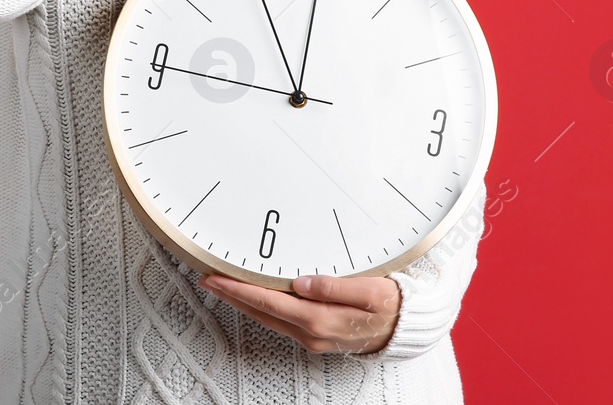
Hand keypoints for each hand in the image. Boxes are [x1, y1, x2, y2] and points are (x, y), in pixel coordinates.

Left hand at [198, 272, 400, 354]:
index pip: (268, 300)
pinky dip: (261, 306)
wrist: (405, 327)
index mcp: (319, 319)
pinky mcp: (315, 334)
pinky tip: (253, 296)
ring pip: (267, 317)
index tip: (216, 277)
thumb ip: (335, 287)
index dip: (239, 289)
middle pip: (260, 311)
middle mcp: (310, 331)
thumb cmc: (390, 305)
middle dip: (231, 294)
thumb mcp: (370, 291)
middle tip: (207, 277)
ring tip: (222, 284)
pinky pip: (279, 319)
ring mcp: (311, 336)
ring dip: (243, 301)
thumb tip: (303, 283)